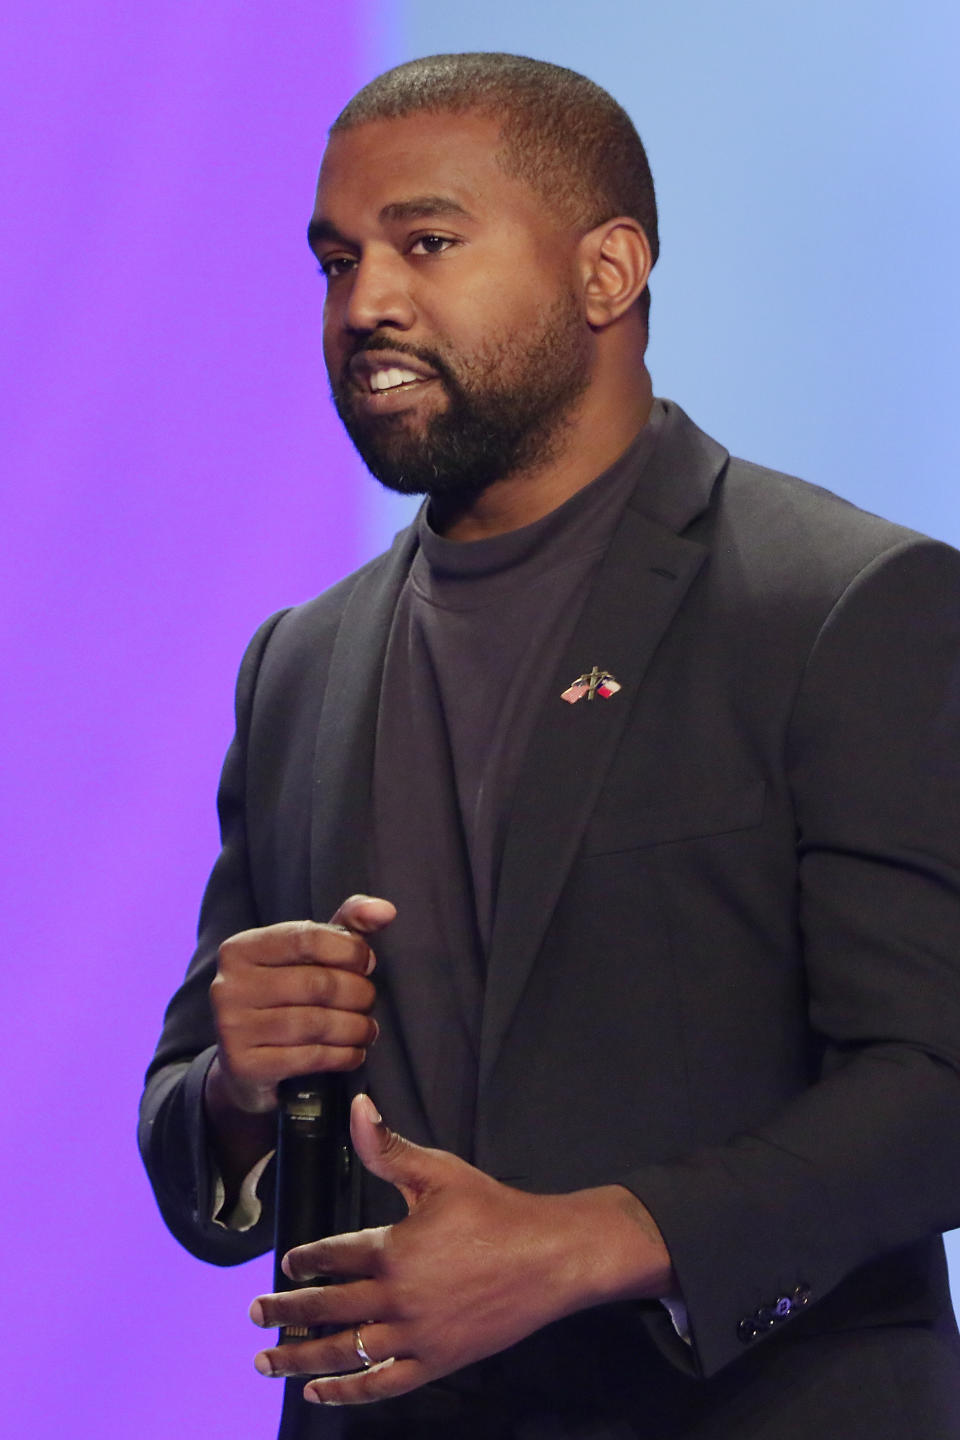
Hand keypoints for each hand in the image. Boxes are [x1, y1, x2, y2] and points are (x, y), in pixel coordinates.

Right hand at [207, 896, 394, 1116]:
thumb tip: (386, 910)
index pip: (308, 938)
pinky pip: (311, 1058)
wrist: (246, 1064)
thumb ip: (347, 925)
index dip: (350, 950)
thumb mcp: (309, 955)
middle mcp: (229, 985)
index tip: (367, 963)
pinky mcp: (245, 1066)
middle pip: (318, 983)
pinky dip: (344, 1055)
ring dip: (356, 1027)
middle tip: (368, 1001)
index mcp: (241, 948)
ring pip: (317, 1023)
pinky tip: (354, 1053)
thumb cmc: (285, 997)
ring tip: (367, 1029)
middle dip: (358, 993)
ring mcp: (233, 1028)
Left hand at [249, 1095, 673, 1405]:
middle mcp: (396, 1297)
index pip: (332, 1257)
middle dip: (284, 1311)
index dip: (304, 1261)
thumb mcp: (440, 1172)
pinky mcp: (437, 1362)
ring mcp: (415, 1336)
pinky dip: (348, 1391)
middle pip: (326, 1308)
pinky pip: (383, 1383)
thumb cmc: (496, 1210)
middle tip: (255, 1314)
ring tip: (267, 1361)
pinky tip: (320, 1392)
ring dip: (299, 1356)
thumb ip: (389, 1149)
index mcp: (393, 1249)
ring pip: (344, 1352)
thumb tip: (357, 1108)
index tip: (285, 1264)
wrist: (551, 1256)